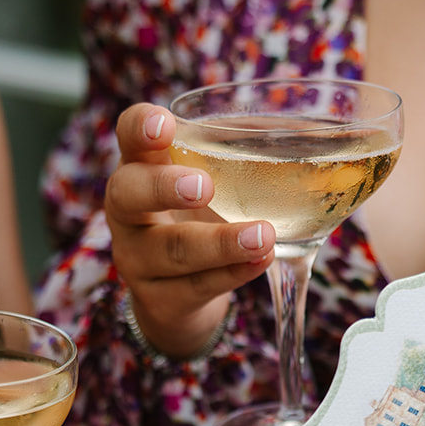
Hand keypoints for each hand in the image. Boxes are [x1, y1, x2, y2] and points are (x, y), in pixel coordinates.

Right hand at [106, 103, 274, 357]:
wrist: (176, 295)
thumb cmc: (196, 219)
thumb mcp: (205, 183)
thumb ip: (231, 158)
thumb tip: (297, 135)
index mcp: (140, 167)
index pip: (127, 136)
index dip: (139, 127)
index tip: (166, 124)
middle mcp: (127, 212)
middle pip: (128, 195)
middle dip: (165, 189)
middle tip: (203, 187)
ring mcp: (138, 259)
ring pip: (173, 250)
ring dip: (220, 243)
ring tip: (262, 236)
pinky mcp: (161, 301)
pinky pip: (198, 287)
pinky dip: (234, 273)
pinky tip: (262, 261)